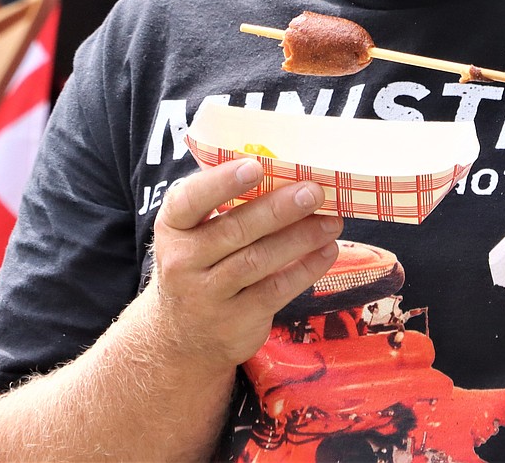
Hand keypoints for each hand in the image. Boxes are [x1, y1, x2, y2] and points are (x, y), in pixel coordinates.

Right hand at [148, 159, 342, 371]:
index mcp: (173, 226)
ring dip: (300, 238)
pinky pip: (275, 291)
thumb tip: (288, 171)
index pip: (190, 200)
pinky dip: (305, 269)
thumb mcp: (195, 234)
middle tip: (313, 192)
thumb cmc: (201, 264)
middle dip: (279, 209)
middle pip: (235, 230)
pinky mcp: (234, 322)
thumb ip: (226, 205)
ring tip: (331, 221)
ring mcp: (206, 295)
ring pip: (258, 260)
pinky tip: (327, 251)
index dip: (222, 182)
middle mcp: (182, 261)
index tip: (255, 166)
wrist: (183, 338)